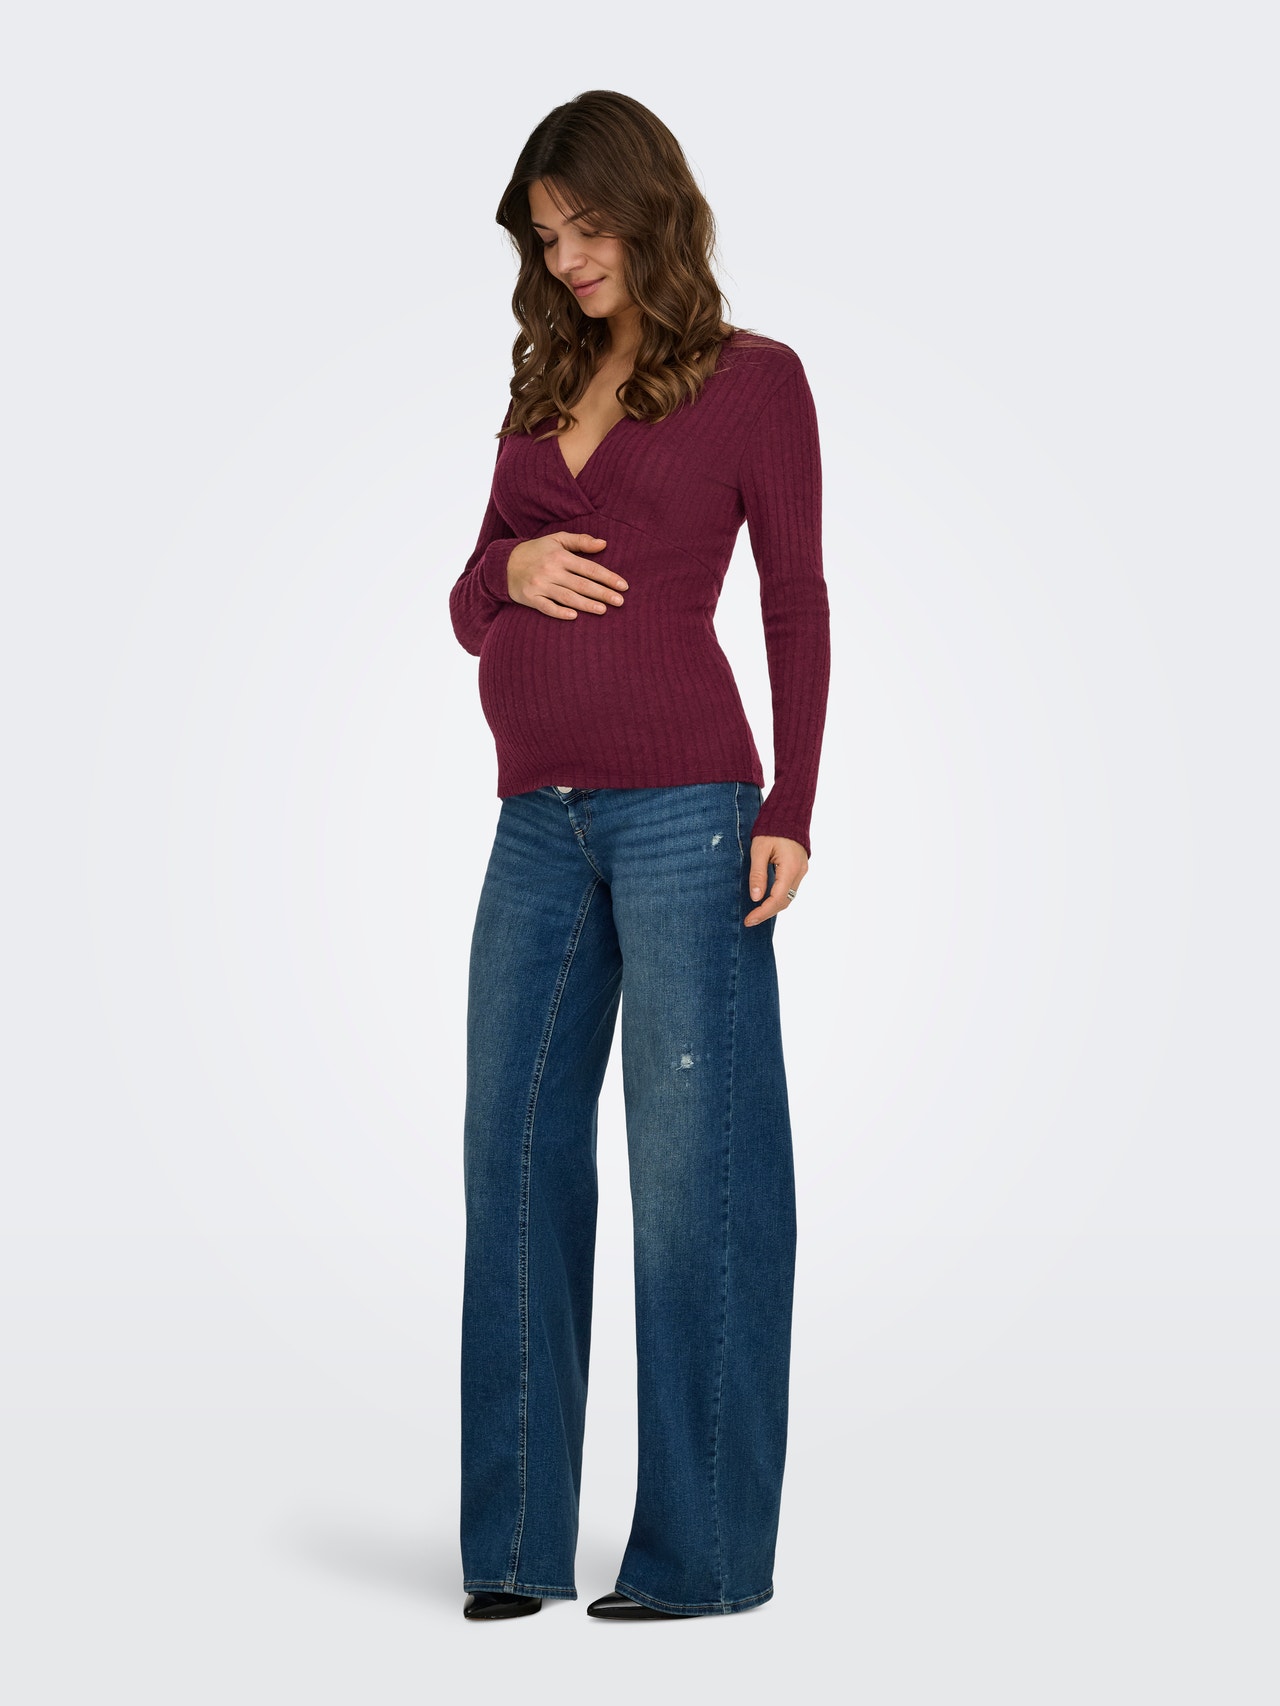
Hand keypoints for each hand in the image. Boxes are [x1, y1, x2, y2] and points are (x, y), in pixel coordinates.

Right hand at [506, 532, 627, 619]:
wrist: (504, 564)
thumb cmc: (536, 551)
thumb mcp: (557, 539)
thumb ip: (581, 541)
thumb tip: (604, 544)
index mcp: (560, 556)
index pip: (589, 568)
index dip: (608, 577)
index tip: (623, 586)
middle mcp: (551, 570)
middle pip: (582, 584)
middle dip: (602, 593)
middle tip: (620, 602)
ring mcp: (540, 586)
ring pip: (567, 597)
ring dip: (586, 604)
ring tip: (603, 610)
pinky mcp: (530, 598)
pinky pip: (547, 607)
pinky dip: (560, 612)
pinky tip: (574, 616)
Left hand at [745, 834, 807, 926]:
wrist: (788, 815)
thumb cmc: (771, 830)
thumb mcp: (759, 850)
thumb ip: (757, 874)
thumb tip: (756, 898)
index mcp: (790, 867)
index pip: (777, 898)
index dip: (763, 912)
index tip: (749, 919)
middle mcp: (799, 872)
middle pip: (785, 901)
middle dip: (767, 913)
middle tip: (750, 920)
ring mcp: (801, 871)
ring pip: (788, 897)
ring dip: (773, 907)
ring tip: (755, 913)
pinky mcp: (799, 869)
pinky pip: (789, 889)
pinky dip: (778, 898)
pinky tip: (765, 900)